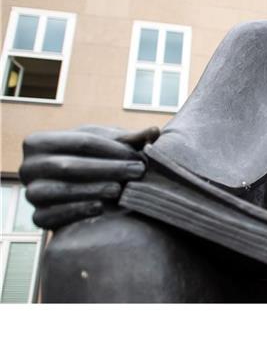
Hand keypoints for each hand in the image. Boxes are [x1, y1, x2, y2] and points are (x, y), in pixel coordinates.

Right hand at [19, 126, 159, 229]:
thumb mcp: (107, 145)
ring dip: (95, 189)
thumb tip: (154, 131)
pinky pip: (54, 217)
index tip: (139, 155)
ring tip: (122, 189)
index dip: (113, 148)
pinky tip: (101, 207)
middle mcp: (28, 167)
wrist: (77, 190)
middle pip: (70, 165)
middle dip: (108, 168)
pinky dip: (78, 211)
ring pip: (61, 190)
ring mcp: (30, 193)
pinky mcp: (37, 218)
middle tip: (138, 171)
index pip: (81, 141)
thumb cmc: (92, 159)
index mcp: (39, 142)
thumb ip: (130, 139)